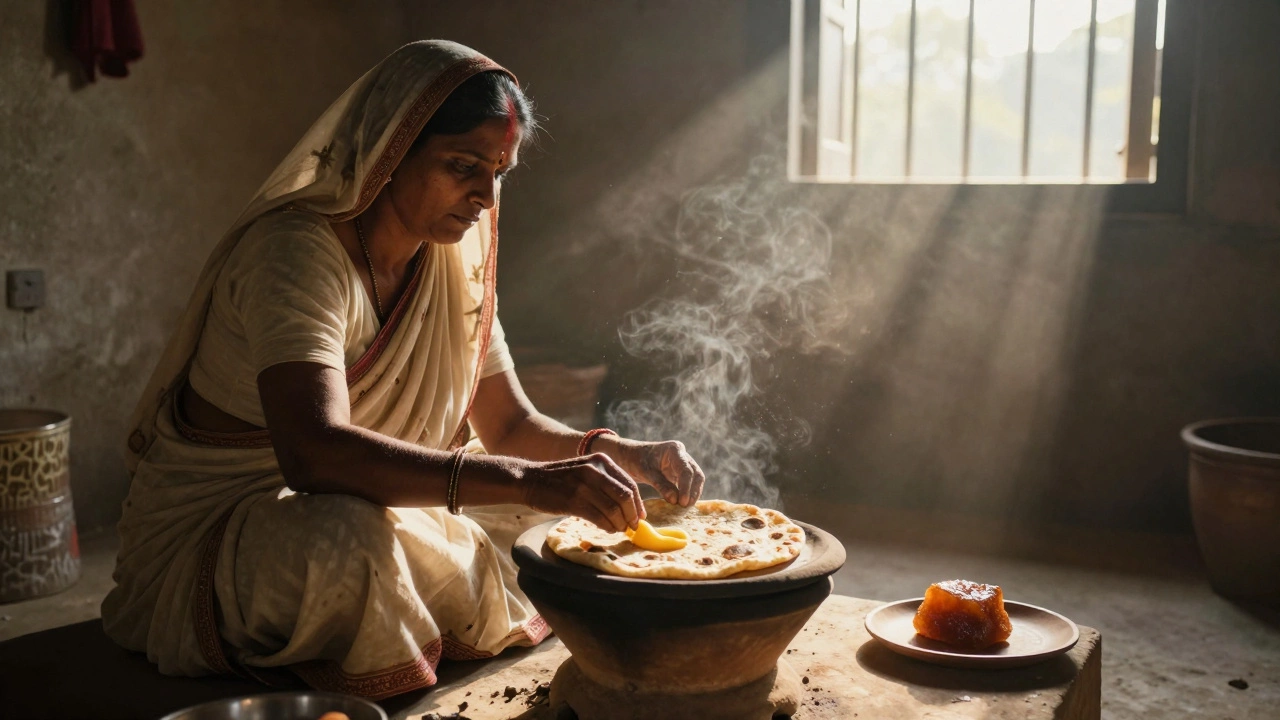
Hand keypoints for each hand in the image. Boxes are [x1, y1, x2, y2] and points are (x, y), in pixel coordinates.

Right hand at [516, 454, 644, 531]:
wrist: (530, 480)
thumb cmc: (560, 478)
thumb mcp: (586, 469)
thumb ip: (606, 481)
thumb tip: (629, 504)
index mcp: (601, 461)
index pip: (629, 484)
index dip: (638, 503)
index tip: (640, 516)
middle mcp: (595, 470)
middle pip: (625, 497)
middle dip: (632, 515)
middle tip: (631, 526)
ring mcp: (584, 485)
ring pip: (614, 509)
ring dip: (620, 523)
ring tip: (618, 529)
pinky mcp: (574, 501)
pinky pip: (599, 518)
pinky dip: (607, 526)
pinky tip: (607, 529)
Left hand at [593, 436, 705, 506]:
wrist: (628, 456)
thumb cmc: (636, 460)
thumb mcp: (646, 472)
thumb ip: (661, 485)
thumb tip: (676, 501)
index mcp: (675, 450)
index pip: (686, 470)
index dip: (686, 487)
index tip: (682, 502)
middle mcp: (682, 455)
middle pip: (696, 474)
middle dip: (693, 491)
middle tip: (686, 506)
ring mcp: (682, 464)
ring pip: (695, 479)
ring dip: (693, 493)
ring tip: (685, 507)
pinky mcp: (679, 473)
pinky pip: (688, 483)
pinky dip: (687, 493)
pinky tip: (682, 504)